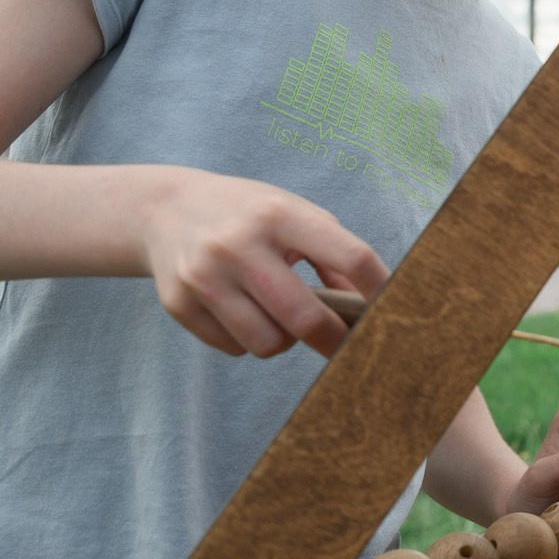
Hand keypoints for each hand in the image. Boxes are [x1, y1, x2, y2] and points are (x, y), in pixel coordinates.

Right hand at [134, 168, 386, 358]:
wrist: (165, 209)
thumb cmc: (248, 214)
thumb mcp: (294, 214)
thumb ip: (335, 255)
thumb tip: (367, 310)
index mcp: (280, 215)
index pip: (351, 257)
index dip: (380, 291)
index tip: (393, 314)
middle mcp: (239, 244)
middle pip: (306, 319)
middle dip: (335, 341)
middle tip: (346, 348)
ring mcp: (205, 275)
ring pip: (268, 344)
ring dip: (284, 340)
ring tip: (278, 315)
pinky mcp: (179, 303)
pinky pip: (234, 348)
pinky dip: (246, 340)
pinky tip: (239, 311)